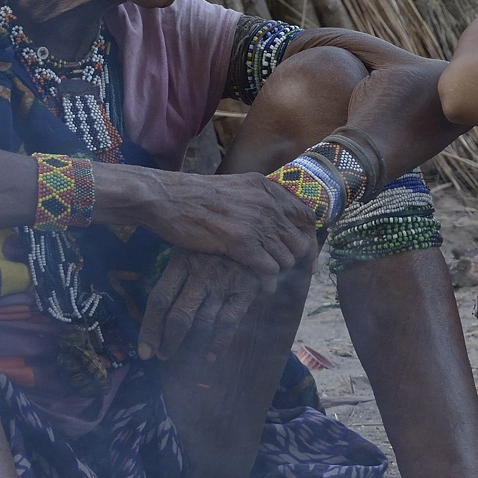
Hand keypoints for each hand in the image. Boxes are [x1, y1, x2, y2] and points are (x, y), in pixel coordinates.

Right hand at [132, 170, 317, 277]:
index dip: (310, 240)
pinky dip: (268, 283)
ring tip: (267, 279)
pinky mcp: (241, 242)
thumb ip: (259, 201)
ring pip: (286, 258)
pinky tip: (263, 288)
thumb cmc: (194, 197)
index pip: (306, 217)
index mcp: (267, 189)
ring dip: (278, 273)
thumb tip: (277, 219)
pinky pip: (269, 270)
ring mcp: (256, 222)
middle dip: (296, 262)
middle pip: (300, 242)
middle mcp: (267, 204)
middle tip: (286, 273)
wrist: (166, 197)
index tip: (308, 258)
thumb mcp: (236, 188)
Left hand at [138, 248, 272, 360]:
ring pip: (203, 323)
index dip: (150, 329)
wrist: (254, 230)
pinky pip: (229, 323)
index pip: (160, 299)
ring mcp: (224, 283)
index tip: (145, 351)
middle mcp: (201, 273)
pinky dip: (219, 343)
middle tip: (163, 355)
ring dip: (191, 346)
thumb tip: (157, 307)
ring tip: (183, 356)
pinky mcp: (245, 291)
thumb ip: (175, 271)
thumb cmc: (213, 242)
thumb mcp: (189, 245)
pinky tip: (210, 355)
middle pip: (180, 316)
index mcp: (181, 260)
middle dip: (169, 342)